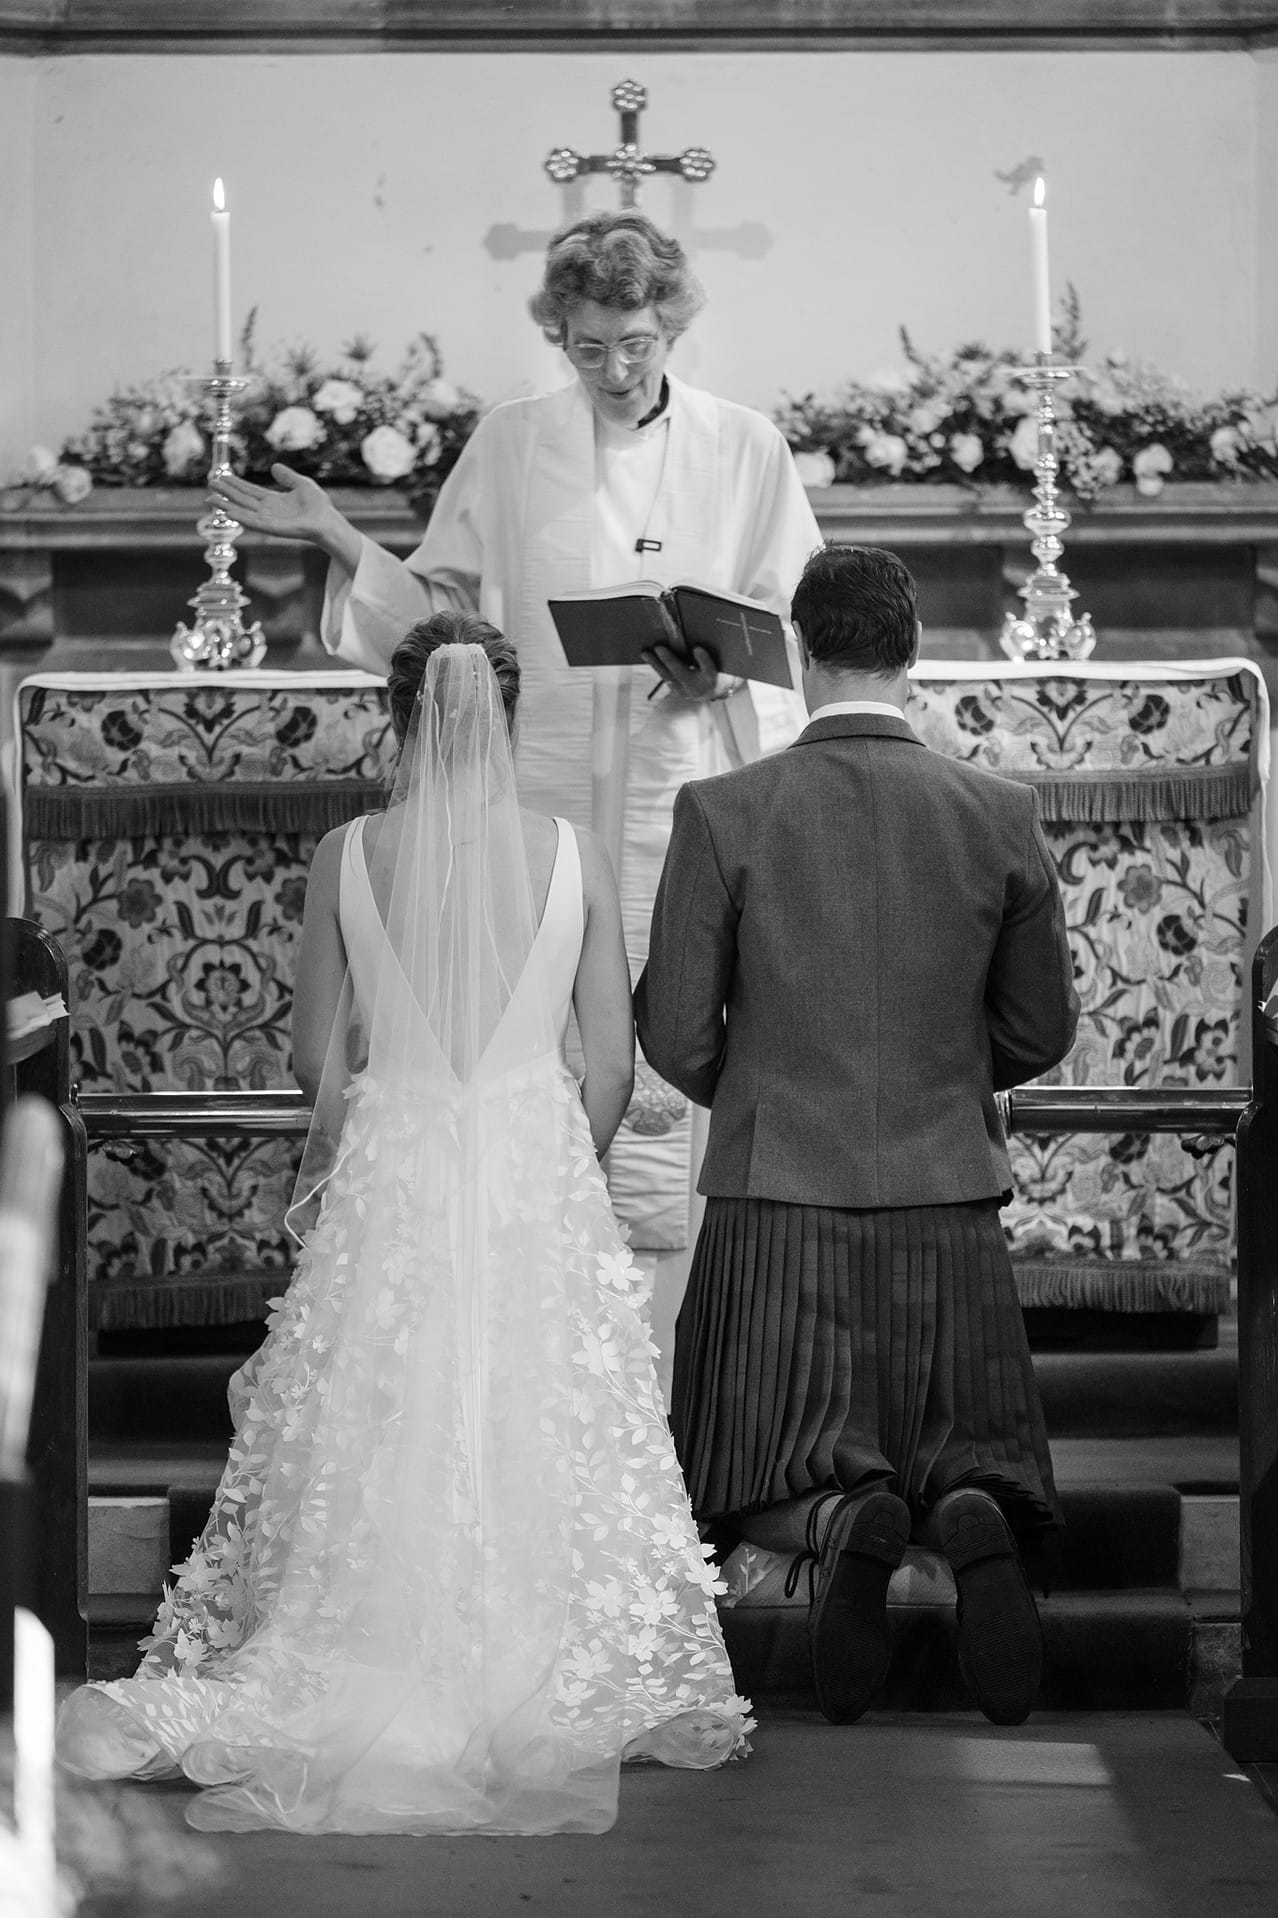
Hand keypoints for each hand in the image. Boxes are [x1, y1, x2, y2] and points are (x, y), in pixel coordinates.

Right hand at [208, 464, 355, 563]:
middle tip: (210, 484)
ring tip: (211, 499)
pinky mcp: (272, 528)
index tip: (222, 476)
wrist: (327, 521)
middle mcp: (267, 511)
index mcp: (273, 500)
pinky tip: (228, 512)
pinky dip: (240, 517)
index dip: (235, 484)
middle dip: (226, 492)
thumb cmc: (318, 505)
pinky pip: (253, 522)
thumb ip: (287, 476)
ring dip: (227, 505)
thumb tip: (274, 466)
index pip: (249, 491)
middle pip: (242, 500)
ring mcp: (268, 520)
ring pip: (243, 511)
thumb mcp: (301, 484)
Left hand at [643, 644, 735, 703]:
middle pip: (681, 673)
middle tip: (659, 648)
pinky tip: (647, 656)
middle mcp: (697, 687)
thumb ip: (706, 658)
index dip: (703, 659)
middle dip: (669, 660)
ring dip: (655, 664)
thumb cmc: (711, 672)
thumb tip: (696, 648)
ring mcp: (684, 692)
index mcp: (710, 678)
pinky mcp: (675, 691)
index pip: (708, 668)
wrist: (708, 692)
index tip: (697, 648)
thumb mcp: (713, 665)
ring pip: (668, 676)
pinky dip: (656, 666)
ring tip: (645, 653)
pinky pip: (664, 677)